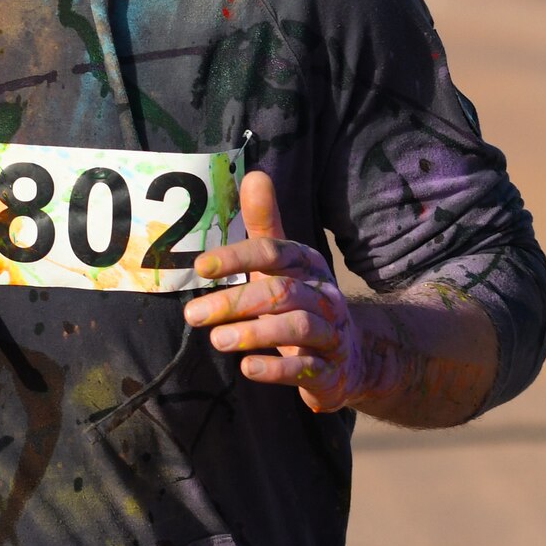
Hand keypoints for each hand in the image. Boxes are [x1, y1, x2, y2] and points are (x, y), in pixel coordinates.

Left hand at [183, 169, 363, 412]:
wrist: (352, 357)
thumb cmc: (302, 302)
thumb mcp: (285, 263)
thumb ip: (265, 224)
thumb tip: (253, 174)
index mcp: (307, 265)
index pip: (273, 252)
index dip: (237, 257)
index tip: (200, 267)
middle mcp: (323, 296)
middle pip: (281, 292)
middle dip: (235, 301)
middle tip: (194, 315)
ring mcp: (331, 334)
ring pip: (297, 328)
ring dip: (255, 333)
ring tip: (217, 340)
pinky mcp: (331, 372)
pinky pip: (307, 369)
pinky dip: (277, 369)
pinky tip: (248, 369)